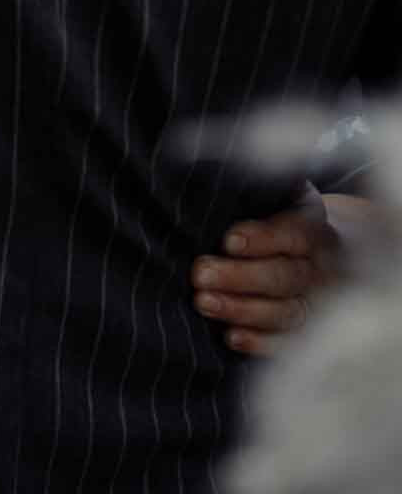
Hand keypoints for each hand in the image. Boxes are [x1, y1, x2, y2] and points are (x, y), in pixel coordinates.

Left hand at [193, 190, 340, 354]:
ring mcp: (315, 302)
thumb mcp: (269, 196)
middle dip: (240, 277)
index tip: (228, 241)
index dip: (263, 238)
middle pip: (285, 276)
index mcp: (311, 227)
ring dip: (243, 309)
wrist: (311, 250)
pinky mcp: (304, 330)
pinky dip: (261, 343)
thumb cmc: (271, 215)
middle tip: (199, 273)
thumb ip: (249, 192)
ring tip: (203, 303)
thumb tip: (205, 175)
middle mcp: (319, 267)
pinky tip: (232, 337)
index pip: (293, 233)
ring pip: (286, 311)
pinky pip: (288, 342)